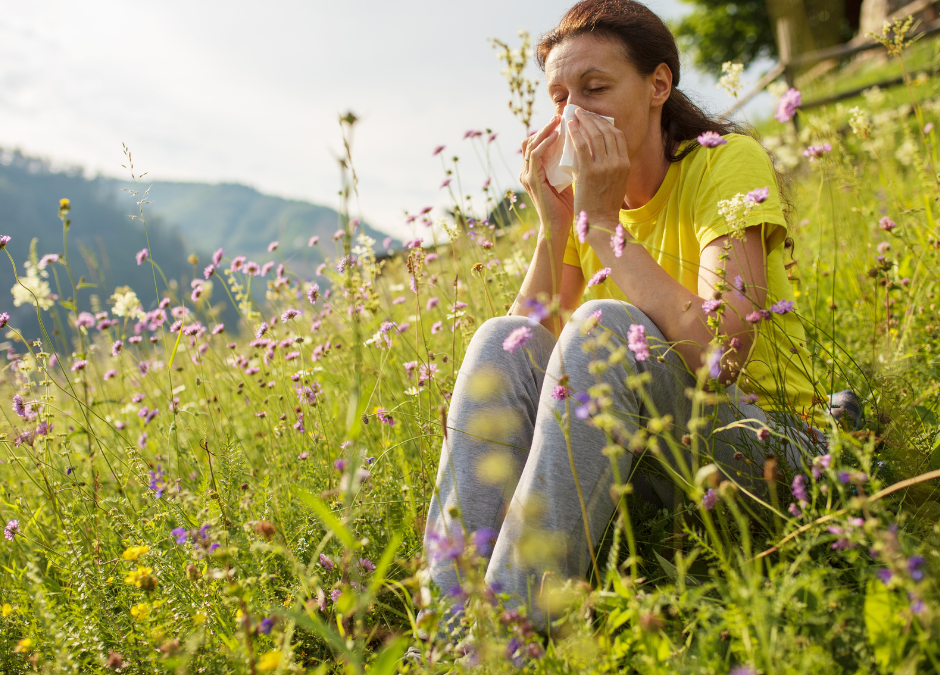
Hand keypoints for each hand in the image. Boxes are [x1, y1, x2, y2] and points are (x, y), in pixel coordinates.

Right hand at [520, 116, 573, 236]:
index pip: (537, 143)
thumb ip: (571, 163)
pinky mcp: (530, 180)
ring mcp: (526, 175)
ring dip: (545, 130)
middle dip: (546, 126)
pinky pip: (535, 155)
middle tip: (562, 115)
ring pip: (531, 143)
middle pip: (531, 140)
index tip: (566, 120)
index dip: (549, 130)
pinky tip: (557, 135)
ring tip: (560, 120)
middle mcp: (527, 171)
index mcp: (535, 171)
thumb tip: (586, 146)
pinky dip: (545, 143)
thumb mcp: (570, 178)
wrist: (561, 227)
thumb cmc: (570, 205)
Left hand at [567, 108, 630, 231]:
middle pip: (607, 132)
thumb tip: (600, 152)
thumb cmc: (604, 205)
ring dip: (584, 122)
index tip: (595, 119)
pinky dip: (575, 133)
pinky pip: (582, 146)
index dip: (606, 124)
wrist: (600, 222)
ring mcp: (604, 167)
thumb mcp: (616, 183)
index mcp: (626, 165)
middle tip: (582, 112)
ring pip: (595, 136)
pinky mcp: (589, 172)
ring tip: (575, 115)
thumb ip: (612, 167)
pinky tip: (569, 127)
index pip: (618, 136)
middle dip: (594, 119)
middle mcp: (618, 163)